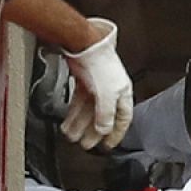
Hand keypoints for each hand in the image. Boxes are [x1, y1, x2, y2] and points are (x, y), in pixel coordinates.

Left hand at [60, 18, 132, 149]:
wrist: (84, 45)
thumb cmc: (101, 63)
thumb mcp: (107, 95)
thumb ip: (106, 115)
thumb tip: (104, 130)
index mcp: (122, 93)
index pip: (123, 119)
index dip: (116, 133)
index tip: (108, 145)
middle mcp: (110, 90)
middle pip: (103, 116)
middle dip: (93, 132)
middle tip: (86, 144)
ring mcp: (96, 85)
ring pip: (88, 110)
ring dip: (80, 125)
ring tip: (72, 136)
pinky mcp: (83, 80)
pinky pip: (78, 102)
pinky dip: (73, 113)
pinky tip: (68, 122)